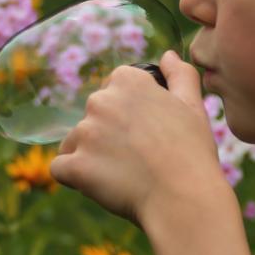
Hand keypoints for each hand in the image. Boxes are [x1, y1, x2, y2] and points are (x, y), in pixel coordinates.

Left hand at [48, 52, 221, 226]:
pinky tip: (102, 186)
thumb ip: (180, 75)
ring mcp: (85, 133)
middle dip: (109, 136)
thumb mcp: (193, 107)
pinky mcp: (75, 165)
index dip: (129, 114)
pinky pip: (61, 169)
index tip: (147, 133)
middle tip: (140, 159)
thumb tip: (167, 56)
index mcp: (128, 81)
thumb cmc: (192, 153)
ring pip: (76, 143)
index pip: (113, 89)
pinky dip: (76, 178)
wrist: (184, 198)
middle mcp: (101, 100)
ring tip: (125, 176)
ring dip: (93, 158)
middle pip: (94, 118)